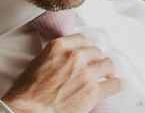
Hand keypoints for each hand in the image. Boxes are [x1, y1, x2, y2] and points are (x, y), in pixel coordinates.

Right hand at [1, 33, 120, 112]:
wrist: (29, 109)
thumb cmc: (29, 90)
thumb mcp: (39, 61)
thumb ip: (56, 55)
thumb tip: (64, 57)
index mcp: (59, 46)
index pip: (82, 39)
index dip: (86, 47)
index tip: (88, 52)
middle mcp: (75, 56)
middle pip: (96, 51)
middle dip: (96, 60)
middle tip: (96, 66)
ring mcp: (86, 73)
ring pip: (108, 64)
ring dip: (107, 71)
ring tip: (107, 75)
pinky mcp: (93, 91)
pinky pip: (115, 84)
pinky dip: (116, 85)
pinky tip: (115, 85)